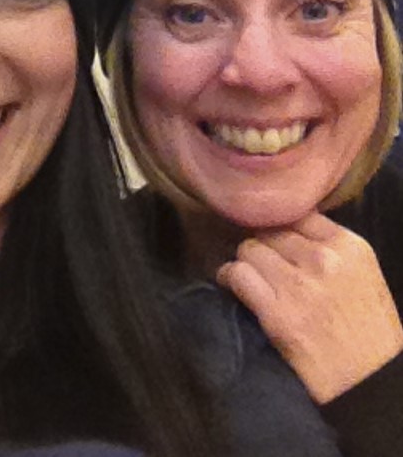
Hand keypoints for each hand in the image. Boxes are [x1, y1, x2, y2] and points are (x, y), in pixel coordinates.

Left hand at [215, 212, 402, 403]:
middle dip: (263, 246)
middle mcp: (323, 259)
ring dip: (245, 262)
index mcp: (349, 246)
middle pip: (269, 231)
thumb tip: (289, 228)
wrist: (371, 384)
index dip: (281, 226)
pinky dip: (229, 278)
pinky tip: (231, 285)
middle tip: (261, 263)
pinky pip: (237, 275)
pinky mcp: (276, 313)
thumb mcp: (362, 275)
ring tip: (248, 276)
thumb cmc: (368, 331)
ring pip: (249, 249)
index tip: (275, 240)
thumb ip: (330, 247)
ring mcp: (298, 285)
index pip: (296, 214)